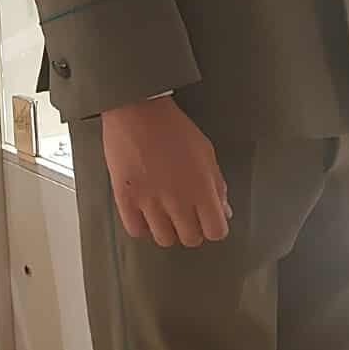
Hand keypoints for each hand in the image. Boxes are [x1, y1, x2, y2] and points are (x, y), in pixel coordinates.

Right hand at [100, 98, 229, 246]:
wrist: (137, 110)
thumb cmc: (173, 128)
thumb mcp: (206, 152)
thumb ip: (217, 185)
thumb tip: (224, 211)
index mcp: (202, 189)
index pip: (216, 231)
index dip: (213, 227)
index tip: (207, 220)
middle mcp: (178, 200)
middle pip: (191, 239)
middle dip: (191, 229)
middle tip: (185, 216)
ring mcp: (150, 201)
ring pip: (164, 239)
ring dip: (166, 229)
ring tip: (163, 215)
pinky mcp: (125, 199)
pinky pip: (136, 231)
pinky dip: (142, 226)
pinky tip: (144, 213)